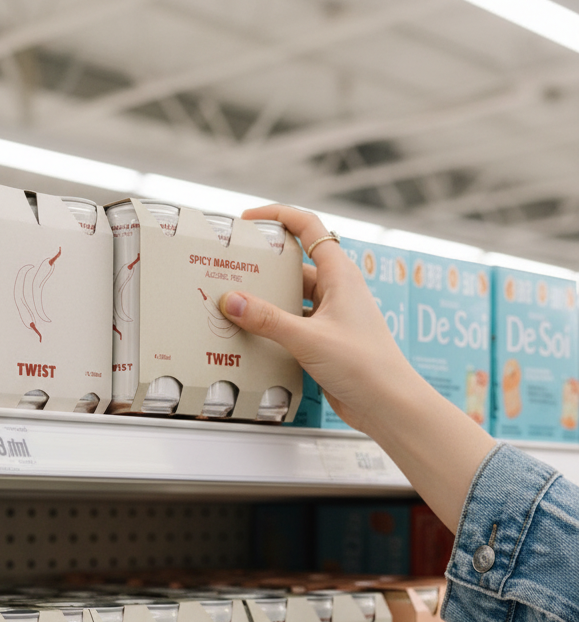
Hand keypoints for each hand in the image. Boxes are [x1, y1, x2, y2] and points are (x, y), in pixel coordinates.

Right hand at [219, 204, 413, 434]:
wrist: (388, 405)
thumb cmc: (366, 366)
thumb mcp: (308, 338)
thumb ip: (267, 320)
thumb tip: (232, 300)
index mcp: (340, 275)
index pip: (308, 229)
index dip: (279, 216)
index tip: (249, 221)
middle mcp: (336, 291)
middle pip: (294, 265)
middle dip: (264, 266)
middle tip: (233, 268)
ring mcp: (331, 317)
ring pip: (291, 299)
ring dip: (265, 302)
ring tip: (234, 305)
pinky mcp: (325, 342)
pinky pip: (292, 327)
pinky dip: (272, 329)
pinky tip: (251, 338)